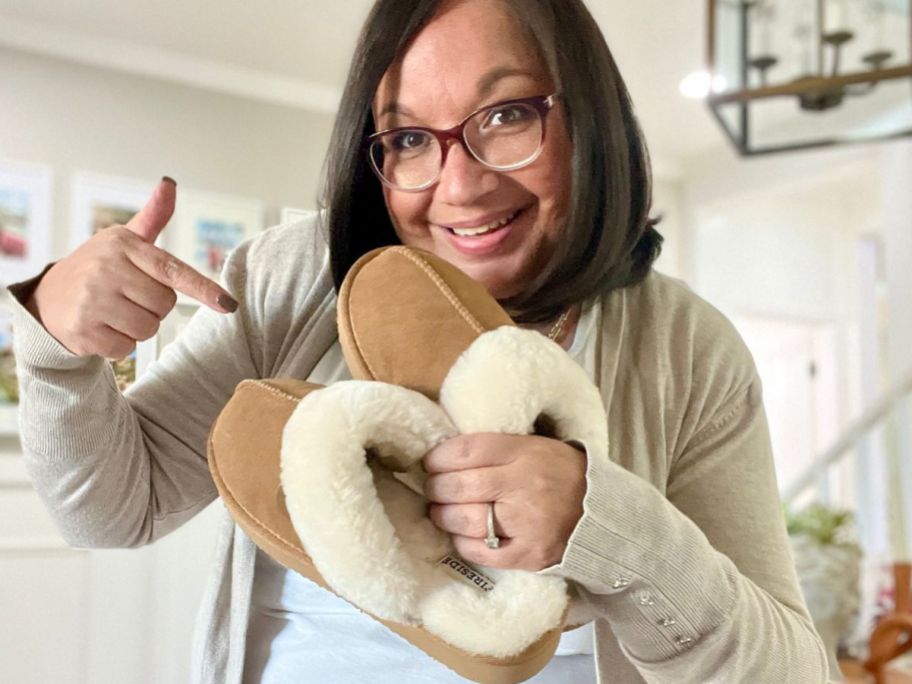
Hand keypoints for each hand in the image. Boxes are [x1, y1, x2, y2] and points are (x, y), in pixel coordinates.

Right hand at [26, 178, 237, 357]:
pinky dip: (119, 344)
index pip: (171, 270)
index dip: (203, 288)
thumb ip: (152, 217)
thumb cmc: (98, 267)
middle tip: (128, 297)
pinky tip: (101, 328)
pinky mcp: (82, 332)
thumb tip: (169, 184)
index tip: (227, 304)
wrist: (47, 298)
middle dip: (154, 307)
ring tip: (115, 312)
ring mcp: (92, 302)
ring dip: (138, 327)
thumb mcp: (123, 240)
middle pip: (165, 305)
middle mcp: (106, 270)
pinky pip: (126, 349)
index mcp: (122, 246)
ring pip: (148, 329)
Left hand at [424, 433, 586, 570]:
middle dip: (436, 487)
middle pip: (459, 486)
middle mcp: (523, 487)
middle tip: (434, 488)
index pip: (466, 451)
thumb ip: (496, 448)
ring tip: (442, 510)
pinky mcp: (527, 555)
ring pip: (464, 520)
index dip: (439, 457)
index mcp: (525, 453)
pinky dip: (462, 542)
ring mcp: (525, 524)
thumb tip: (447, 453)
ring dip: (443, 515)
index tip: (431, 462)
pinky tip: (462, 534)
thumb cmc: (561, 474)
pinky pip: (479, 551)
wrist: (602, 513)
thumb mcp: (534, 446)